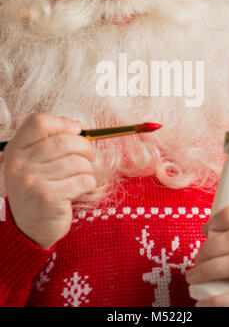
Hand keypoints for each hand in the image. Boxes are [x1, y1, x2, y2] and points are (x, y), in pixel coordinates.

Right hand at [3, 113, 96, 248]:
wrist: (27, 229)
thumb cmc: (38, 189)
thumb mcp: (33, 163)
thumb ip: (49, 142)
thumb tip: (79, 128)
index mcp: (16, 150)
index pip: (39, 122)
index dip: (63, 123)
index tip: (76, 132)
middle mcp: (20, 164)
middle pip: (63, 140)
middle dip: (84, 147)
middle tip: (88, 157)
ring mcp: (33, 182)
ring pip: (77, 162)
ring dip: (88, 168)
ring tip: (84, 175)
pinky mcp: (49, 198)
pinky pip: (82, 181)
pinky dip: (90, 183)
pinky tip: (84, 188)